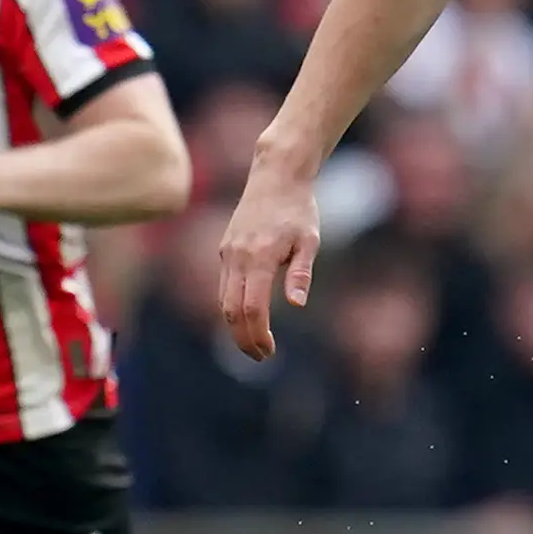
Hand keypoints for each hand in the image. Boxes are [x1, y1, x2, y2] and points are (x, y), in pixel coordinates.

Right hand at [217, 146, 323, 358]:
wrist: (275, 176)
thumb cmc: (299, 208)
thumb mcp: (310, 240)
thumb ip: (301, 273)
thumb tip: (295, 305)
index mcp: (259, 257)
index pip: (252, 307)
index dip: (258, 334)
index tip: (269, 351)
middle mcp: (237, 257)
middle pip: (231, 310)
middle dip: (243, 339)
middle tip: (260, 357)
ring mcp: (227, 253)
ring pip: (223, 300)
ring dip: (235, 326)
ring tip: (254, 344)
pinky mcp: (225, 250)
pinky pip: (224, 286)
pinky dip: (231, 307)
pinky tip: (247, 318)